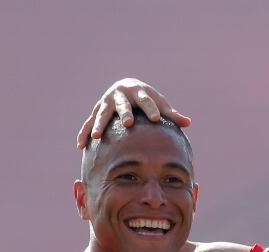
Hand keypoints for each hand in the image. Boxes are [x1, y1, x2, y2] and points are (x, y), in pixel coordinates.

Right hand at [76, 78, 191, 148]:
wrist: (126, 87)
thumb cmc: (146, 100)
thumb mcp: (159, 104)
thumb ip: (171, 114)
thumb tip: (188, 123)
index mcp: (139, 93)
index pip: (147, 100)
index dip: (151, 109)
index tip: (156, 119)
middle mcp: (121, 95)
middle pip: (123, 105)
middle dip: (125, 113)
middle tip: (128, 122)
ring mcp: (106, 103)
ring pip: (102, 114)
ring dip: (99, 124)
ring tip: (97, 137)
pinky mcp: (96, 111)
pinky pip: (88, 123)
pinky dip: (84, 133)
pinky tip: (80, 146)